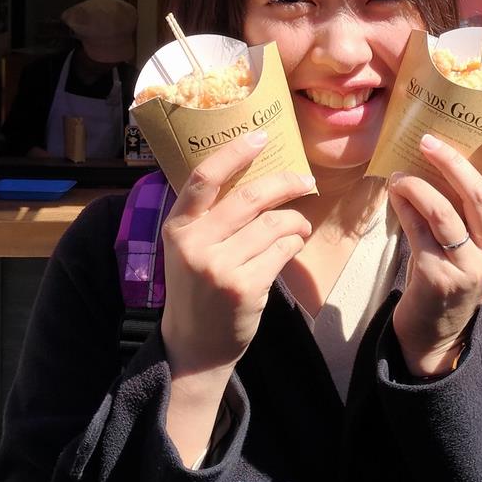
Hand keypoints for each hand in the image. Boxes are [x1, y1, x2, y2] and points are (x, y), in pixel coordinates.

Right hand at [158, 131, 315, 379]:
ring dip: (296, 221)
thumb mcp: (188, 248)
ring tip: (299, 226)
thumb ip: (209, 216)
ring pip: (274, 224)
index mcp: (177, 227)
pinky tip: (291, 248)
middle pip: (251, 198)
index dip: (234, 153)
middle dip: (286, 183)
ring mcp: (219, 267)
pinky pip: (283, 251)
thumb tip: (257, 173)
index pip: (204, 178)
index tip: (261, 136)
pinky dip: (294, 245)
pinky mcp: (244, 287)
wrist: (194, 345)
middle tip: (304, 179)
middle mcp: (195, 244)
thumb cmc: (197, 288)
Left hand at [387, 123, 481, 377]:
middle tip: (428, 141)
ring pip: (445, 213)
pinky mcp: (437, 278)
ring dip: (418, 186)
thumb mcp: (471, 244)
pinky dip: (403, 207)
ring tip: (400, 174)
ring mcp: (467, 268)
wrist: (434, 331)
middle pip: (480, 196)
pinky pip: (417, 231)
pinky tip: (394, 196)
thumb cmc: (450, 273)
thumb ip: (466, 210)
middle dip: (452, 163)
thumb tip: (444, 155)